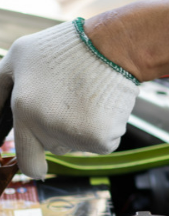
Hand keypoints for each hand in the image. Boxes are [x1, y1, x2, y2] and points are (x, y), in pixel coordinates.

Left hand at [0, 18, 139, 177]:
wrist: (111, 47)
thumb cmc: (66, 48)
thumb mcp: (18, 58)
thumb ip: (0, 89)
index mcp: (23, 110)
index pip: (26, 159)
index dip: (34, 166)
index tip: (40, 168)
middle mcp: (46, 127)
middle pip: (56, 148)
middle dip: (63, 131)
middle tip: (74, 101)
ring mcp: (74, 135)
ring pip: (80, 144)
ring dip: (86, 127)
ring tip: (91, 97)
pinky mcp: (100, 138)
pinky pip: (104, 143)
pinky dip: (107, 128)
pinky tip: (106, 106)